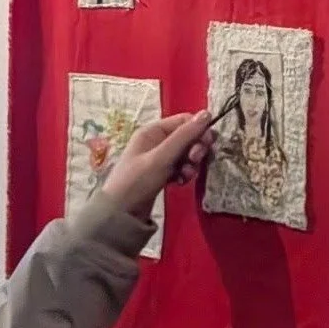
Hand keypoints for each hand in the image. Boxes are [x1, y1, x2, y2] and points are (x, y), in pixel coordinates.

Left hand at [101, 111, 217, 220]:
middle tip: (194, 161)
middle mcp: (157, 140)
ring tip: (186, 175)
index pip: (185, 120)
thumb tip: (207, 113)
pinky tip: (180, 182)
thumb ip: (185, 136)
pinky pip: (182, 167)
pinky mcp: (163, 172)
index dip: (199, 130)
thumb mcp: (162, 157)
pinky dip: (185, 173)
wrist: (121, 214)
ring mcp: (160, 157)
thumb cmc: (137, 181)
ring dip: (192, 163)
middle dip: (196, 149)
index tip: (207, 144)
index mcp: (153, 131)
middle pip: (188, 136)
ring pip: (187, 153)